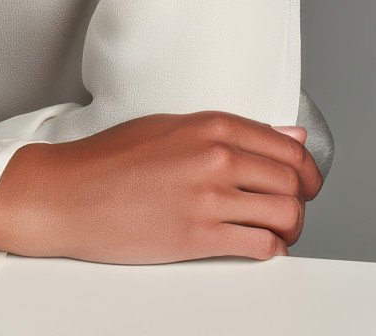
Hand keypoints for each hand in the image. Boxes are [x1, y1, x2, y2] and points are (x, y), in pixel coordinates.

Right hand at [0, 110, 323, 263]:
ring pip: (286, 214)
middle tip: (292, 207)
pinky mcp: (198, 236)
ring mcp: (208, 197)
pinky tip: (260, 246)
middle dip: (302, 198)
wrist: (70, 193)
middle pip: (293, 180)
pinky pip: (261, 246)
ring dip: (292, 227)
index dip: (305, 168)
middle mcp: (214, 157)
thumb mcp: (171, 127)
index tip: (304, 181)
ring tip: (278, 230)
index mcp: (209, 125)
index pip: (286, 146)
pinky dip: (272, 250)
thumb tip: (287, 136)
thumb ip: (230, 131)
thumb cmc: (110, 159)